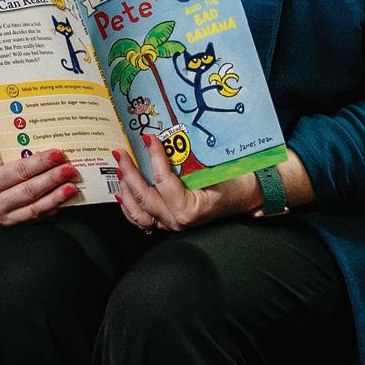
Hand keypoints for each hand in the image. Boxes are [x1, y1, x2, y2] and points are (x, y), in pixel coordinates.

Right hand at [0, 124, 79, 225]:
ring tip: (72, 186)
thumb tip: (52, 150)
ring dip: (57, 196)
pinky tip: (66, 198)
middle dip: (52, 179)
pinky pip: (39, 216)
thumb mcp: (3, 153)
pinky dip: (54, 206)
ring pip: (36, 207)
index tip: (59, 154)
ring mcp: (5, 216)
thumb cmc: (1, 162)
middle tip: (70, 169)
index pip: (19, 171)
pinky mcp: (16, 224)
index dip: (41, 163)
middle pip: (29, 190)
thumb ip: (22, 151)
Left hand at [113, 134, 256, 233]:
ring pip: (139, 212)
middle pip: (145, 197)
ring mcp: (171, 225)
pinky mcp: (168, 224)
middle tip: (121, 152)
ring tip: (119, 170)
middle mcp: (177, 221)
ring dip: (126, 190)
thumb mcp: (216, 169)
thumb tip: (166, 139)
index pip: (163, 181)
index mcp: (190, 209)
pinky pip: (143, 220)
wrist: (245, 198)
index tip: (149, 138)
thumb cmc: (234, 183)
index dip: (154, 158)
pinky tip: (122, 193)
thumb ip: (190, 160)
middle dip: (129, 172)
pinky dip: (130, 207)